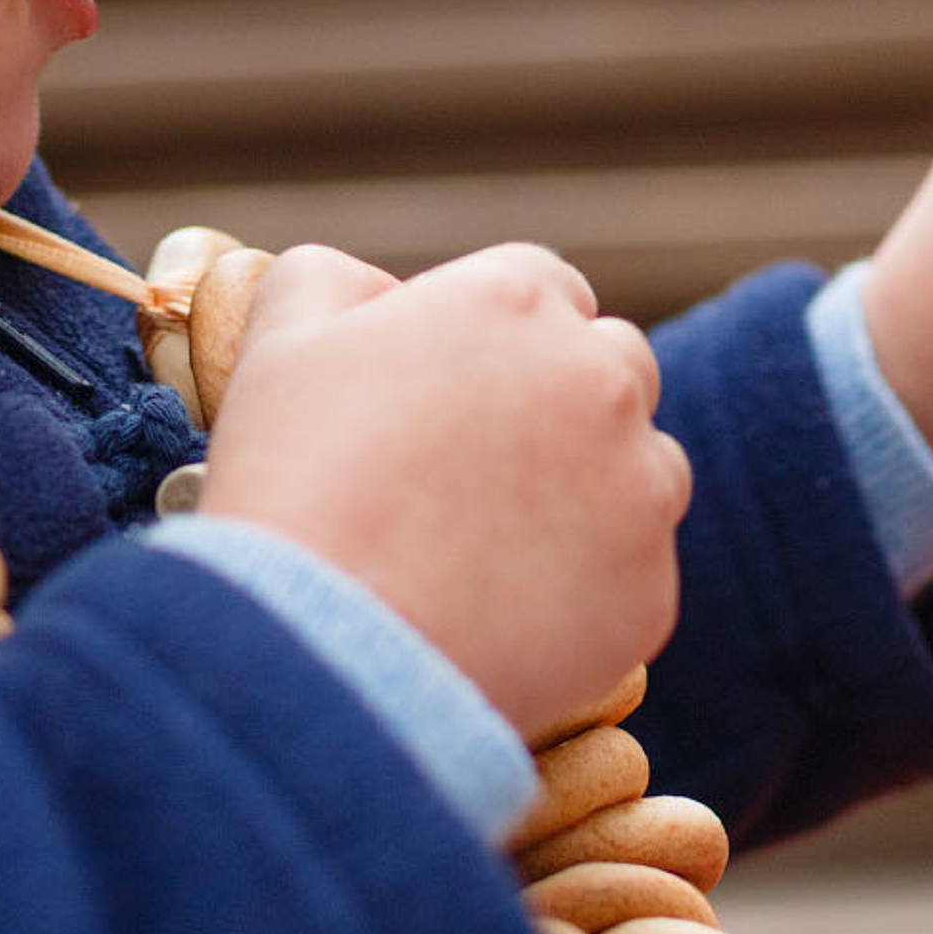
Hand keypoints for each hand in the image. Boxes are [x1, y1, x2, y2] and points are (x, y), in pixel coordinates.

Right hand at [196, 243, 690, 741]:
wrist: (321, 652)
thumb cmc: (292, 486)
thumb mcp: (281, 339)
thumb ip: (337, 281)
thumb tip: (384, 296)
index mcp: (514, 301)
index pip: (546, 290)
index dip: (498, 340)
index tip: (457, 391)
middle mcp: (599, 377)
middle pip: (611, 367)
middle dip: (562, 402)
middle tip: (480, 468)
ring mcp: (638, 486)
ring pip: (642, 469)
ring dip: (591, 490)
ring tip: (494, 546)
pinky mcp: (651, 588)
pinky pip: (634, 573)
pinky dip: (588, 588)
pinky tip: (506, 611)